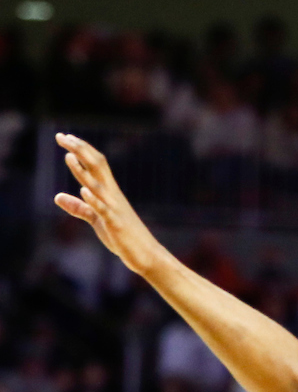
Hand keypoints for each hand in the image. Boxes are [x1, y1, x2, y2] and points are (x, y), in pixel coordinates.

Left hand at [54, 133, 161, 276]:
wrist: (146, 255)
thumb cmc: (122, 237)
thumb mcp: (96, 220)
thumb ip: (79, 207)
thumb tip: (57, 197)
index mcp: (109, 192)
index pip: (94, 163)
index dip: (79, 149)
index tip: (63, 136)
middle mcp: (112, 195)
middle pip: (96, 166)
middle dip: (79, 150)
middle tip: (61, 136)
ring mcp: (114, 209)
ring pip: (98, 185)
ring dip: (83, 171)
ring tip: (68, 156)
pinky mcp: (116, 224)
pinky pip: (104, 210)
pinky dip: (94, 200)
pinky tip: (84, 190)